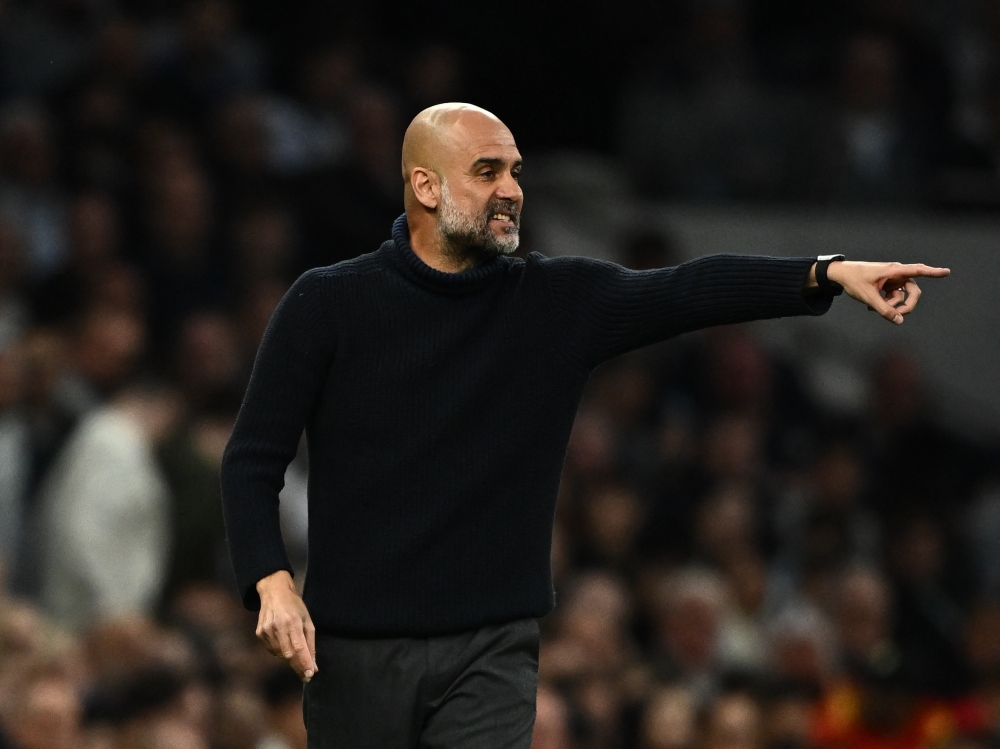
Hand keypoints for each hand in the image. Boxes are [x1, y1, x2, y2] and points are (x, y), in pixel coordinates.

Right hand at [255, 570, 317, 681]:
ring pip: (279, 654)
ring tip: (297, 655)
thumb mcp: (307, 620)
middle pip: (288, 654)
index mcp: (292, 621)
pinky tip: (285, 644)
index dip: (304, 662)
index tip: (310, 675)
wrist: (274, 592)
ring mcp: (266, 631)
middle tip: (306, 675)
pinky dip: (280, 652)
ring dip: (290, 659)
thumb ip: (310, 643)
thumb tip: (314, 666)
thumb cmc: (294, 606)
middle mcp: (277, 627)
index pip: (298, 647)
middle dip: (298, 666)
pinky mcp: (259, 633)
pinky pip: (272, 650)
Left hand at [811, 261, 949, 323]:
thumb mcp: (868, 298)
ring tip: (874, 308)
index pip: (917, 271)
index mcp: (893, 271)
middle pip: (913, 292)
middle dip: (907, 305)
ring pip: (902, 298)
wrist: (841, 276)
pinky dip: (885, 304)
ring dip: (891, 306)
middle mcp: (896, 274)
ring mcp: (892, 281)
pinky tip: (872, 307)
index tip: (947, 272)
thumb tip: (899, 321)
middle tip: (900, 316)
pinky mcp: (888, 286)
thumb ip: (884, 310)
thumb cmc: (854, 281)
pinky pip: (893, 299)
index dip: (933, 272)